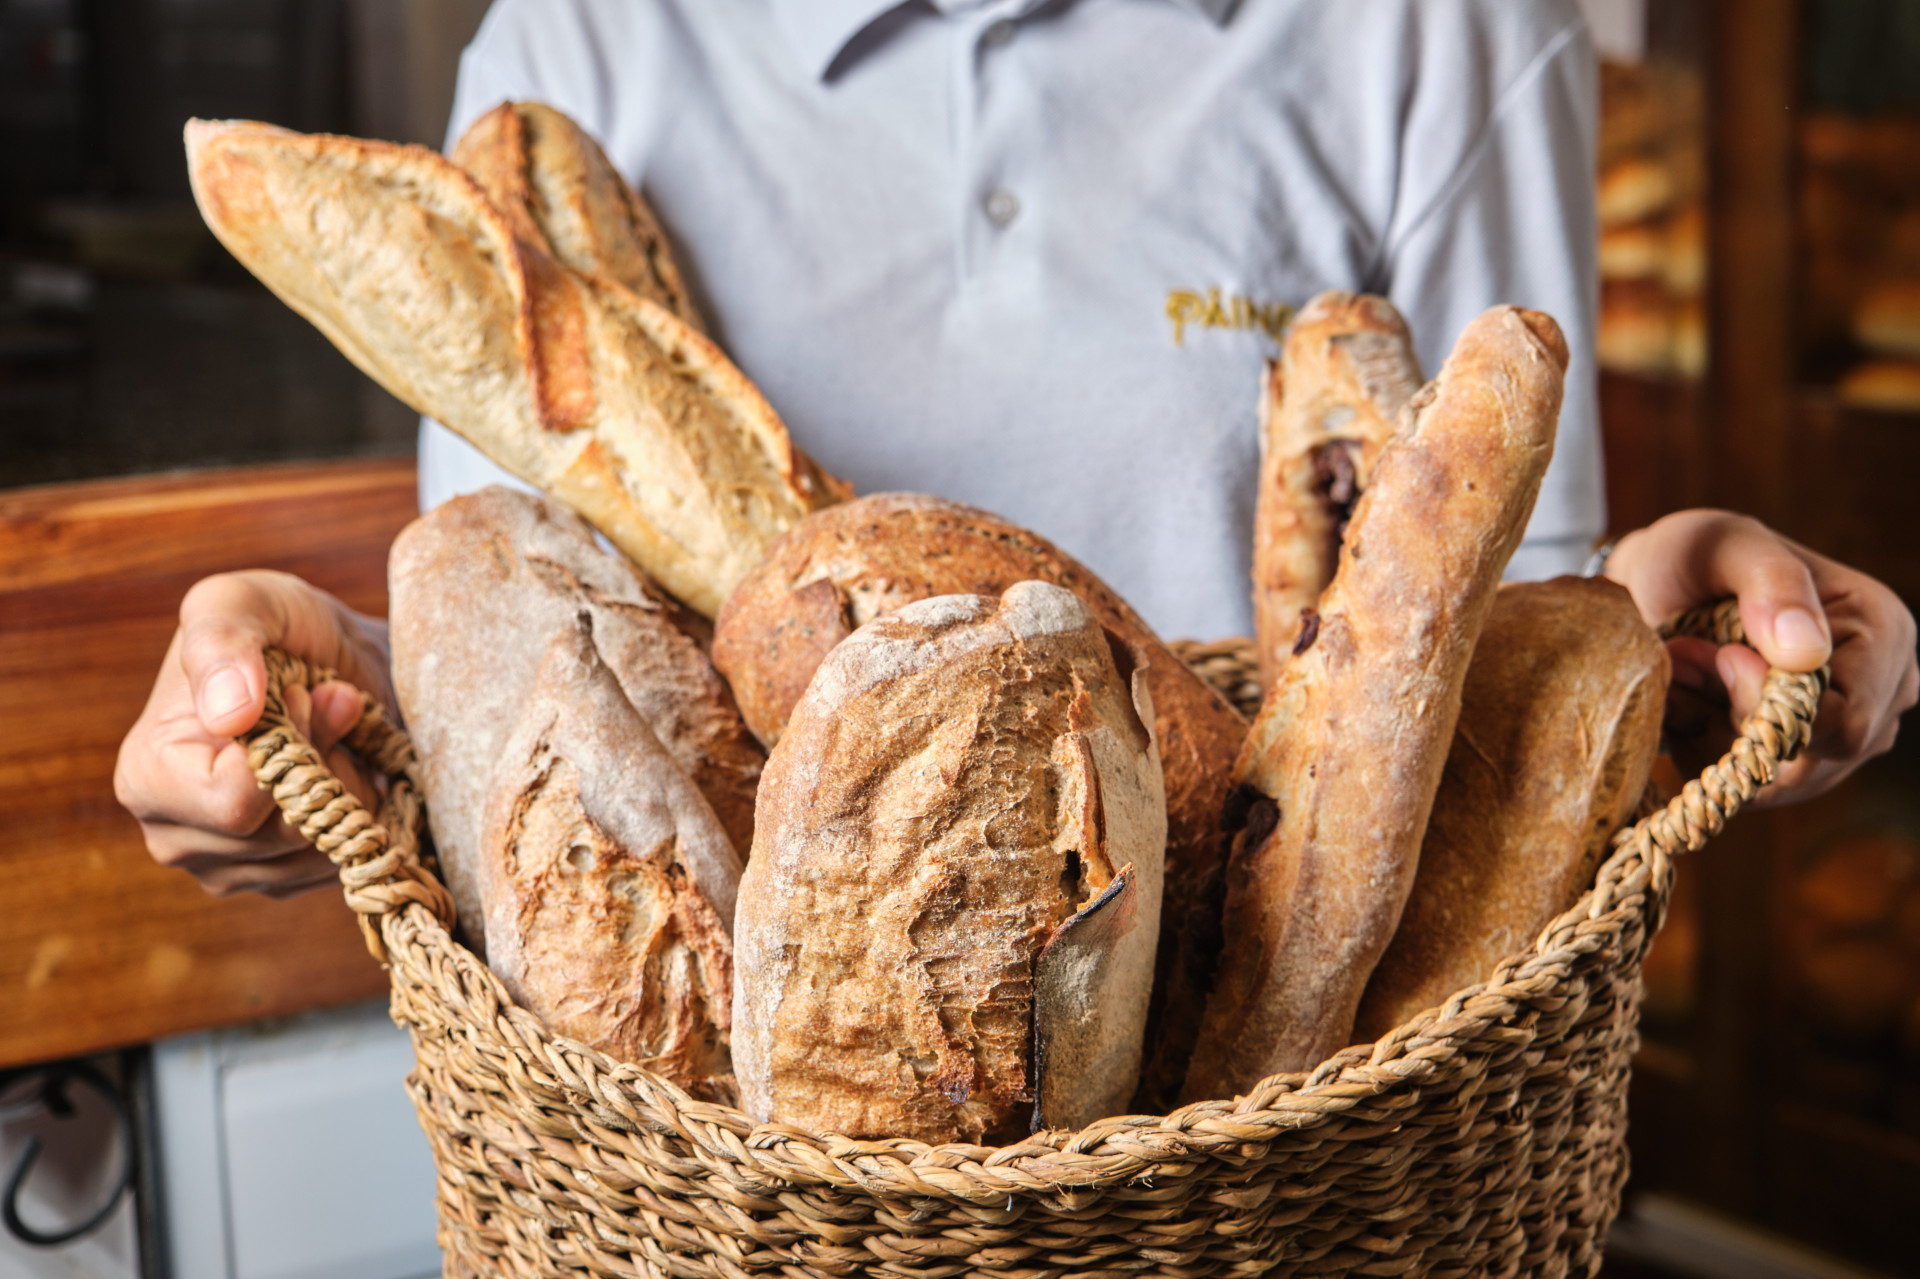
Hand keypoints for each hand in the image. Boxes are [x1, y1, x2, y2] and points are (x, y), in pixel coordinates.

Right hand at [114, 571, 393, 896]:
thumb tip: (228, 715)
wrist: (337, 656)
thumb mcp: (245, 601)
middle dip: (324, 765)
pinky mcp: (283, 880)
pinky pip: (342, 864)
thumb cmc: (281, 624)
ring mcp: (232, 868)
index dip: (290, 747)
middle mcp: (177, 837)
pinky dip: (358, 814)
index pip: (234, 804)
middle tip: (325, 707)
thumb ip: (223, 641)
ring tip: (330, 736)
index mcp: (147, 777)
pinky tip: (340, 770)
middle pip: (282, 834)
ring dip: (346, 787)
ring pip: (318, 853)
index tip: (301, 693)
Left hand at [1606, 510, 1917, 805]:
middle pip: (1811, 763)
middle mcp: (1881, 692)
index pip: (1845, 720)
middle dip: (1731, 719)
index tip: (1717, 656)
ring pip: (1774, 782)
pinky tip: (1689, 699)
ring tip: (1686, 668)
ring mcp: (1844, 734)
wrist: (1657, 585)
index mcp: (1884, 633)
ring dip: (1710, 732)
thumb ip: (1770, 583)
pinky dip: (1701, 748)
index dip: (1768, 705)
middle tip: (1686, 657)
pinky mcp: (1797, 761)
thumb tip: (1806, 652)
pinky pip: (1744, 786)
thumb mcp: (1723, 545)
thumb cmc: (1696, 556)